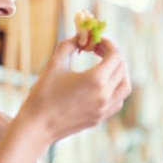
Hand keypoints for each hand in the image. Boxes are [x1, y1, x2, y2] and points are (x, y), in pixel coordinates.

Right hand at [16, 35, 131, 147]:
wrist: (37, 127)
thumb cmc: (43, 94)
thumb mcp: (54, 64)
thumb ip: (68, 46)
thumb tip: (79, 36)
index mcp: (96, 80)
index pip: (115, 55)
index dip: (108, 44)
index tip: (97, 41)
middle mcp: (105, 95)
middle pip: (121, 68)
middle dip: (112, 55)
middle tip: (98, 50)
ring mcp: (104, 109)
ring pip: (125, 86)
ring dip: (119, 72)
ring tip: (104, 65)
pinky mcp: (100, 118)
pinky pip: (118, 100)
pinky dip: (116, 89)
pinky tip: (101, 84)